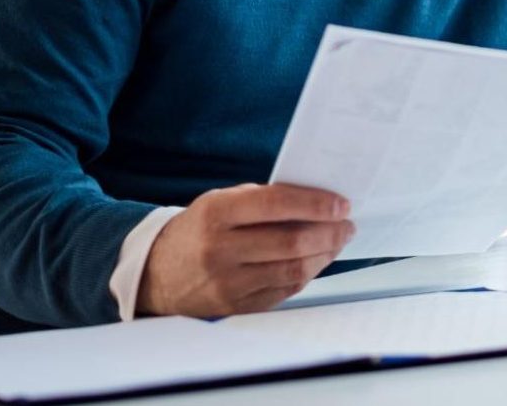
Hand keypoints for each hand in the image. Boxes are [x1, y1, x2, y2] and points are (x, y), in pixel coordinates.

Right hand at [138, 183, 354, 316]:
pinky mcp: (235, 307)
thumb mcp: (220, 202)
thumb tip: (317, 200)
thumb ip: (263, 199)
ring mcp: (226, 283)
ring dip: (324, 254)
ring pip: (293, 270)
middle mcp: (219, 250)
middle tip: (347, 224)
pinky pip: (284, 291)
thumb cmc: (199, 230)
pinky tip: (317, 260)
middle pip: (291, 242)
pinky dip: (307, 274)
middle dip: (329, 231)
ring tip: (338, 241)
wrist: (158, 273)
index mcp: (215, 214)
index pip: (275, 205)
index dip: (315, 203)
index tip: (341, 204)